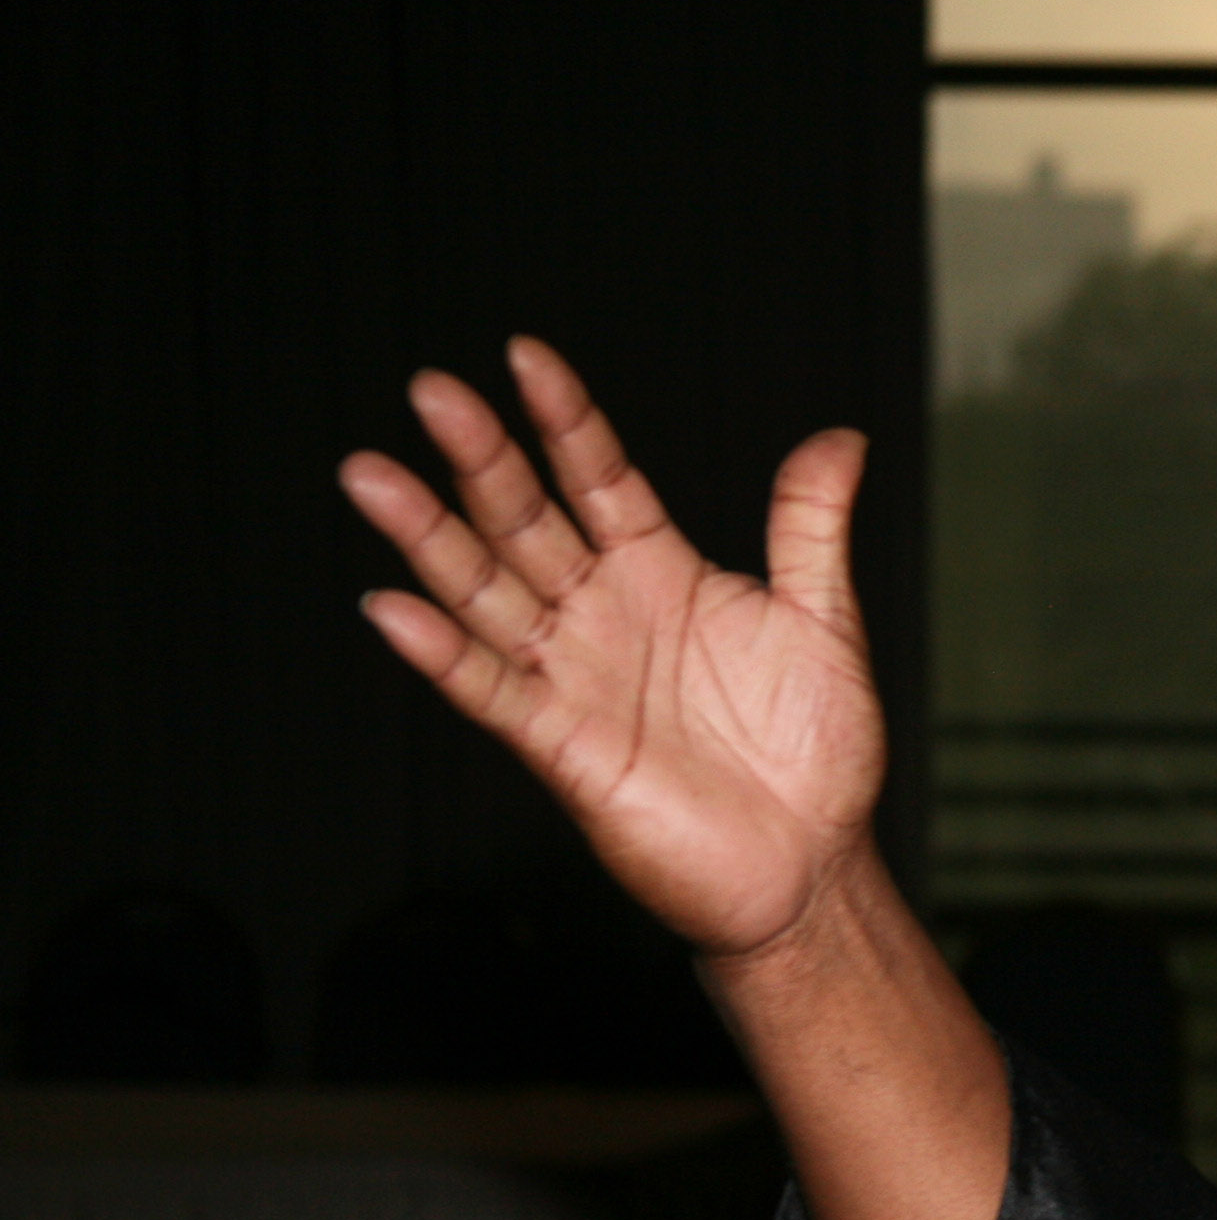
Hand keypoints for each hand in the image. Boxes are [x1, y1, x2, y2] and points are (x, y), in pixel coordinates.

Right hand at [340, 337, 884, 959]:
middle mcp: (603, 615)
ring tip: (372, 475)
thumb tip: (841, 436)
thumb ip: (810, 527)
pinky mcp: (564, 748)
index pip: (597, 477)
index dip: (564, 420)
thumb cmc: (816, 750)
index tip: (525, 356)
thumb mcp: (822, 621)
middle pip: (525, 520)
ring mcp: (576, 677)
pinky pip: (493, 692)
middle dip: (479, 458)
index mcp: (659, 573)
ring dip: (429, 538)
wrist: (814, 863)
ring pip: (486, 592)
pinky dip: (442, 655)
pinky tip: (392, 609)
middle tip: (432, 392)